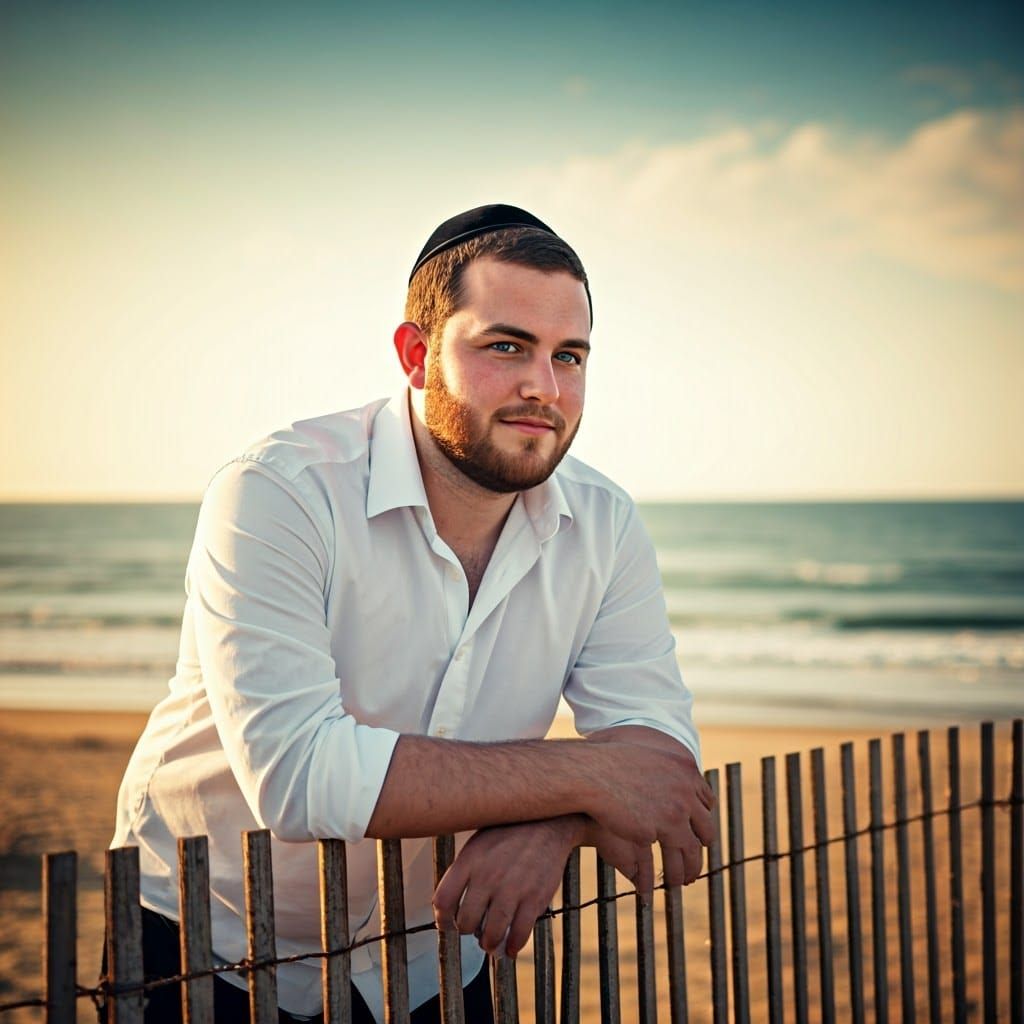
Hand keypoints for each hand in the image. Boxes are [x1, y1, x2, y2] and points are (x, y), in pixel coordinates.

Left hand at [432, 817, 583, 957]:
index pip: (443, 900)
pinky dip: (513, 947)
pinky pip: (519, 934)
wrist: (548, 822)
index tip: (447, 923)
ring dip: (488, 943)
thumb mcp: (478, 843)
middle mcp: (488, 876)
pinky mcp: (534, 898)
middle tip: (473, 929)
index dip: (441, 919)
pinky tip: (511, 948)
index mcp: (470, 860)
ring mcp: (512, 888)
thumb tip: (449, 905)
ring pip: (490, 933)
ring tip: (490, 942)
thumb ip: (464, 871)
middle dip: (467, 930)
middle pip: (465, 921)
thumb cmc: (508, 833)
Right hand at [584, 727, 715, 872]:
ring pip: (691, 849)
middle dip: (702, 845)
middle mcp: (685, 789)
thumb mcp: (642, 755)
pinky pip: (671, 858)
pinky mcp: (658, 830)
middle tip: (695, 859)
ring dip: (690, 868)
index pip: (705, 799)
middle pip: (705, 826)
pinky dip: (672, 872)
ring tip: (682, 881)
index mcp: (684, 766)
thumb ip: (661, 766)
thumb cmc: (607, 762)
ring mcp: (674, 810)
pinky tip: (666, 880)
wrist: (588, 772)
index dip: (702, 818)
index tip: (699, 831)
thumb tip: (670, 773)